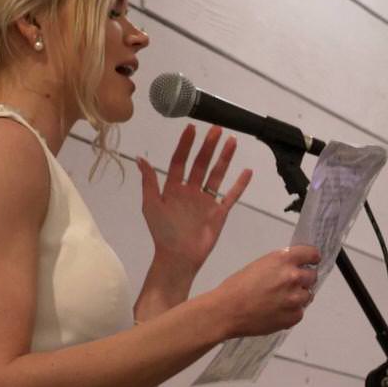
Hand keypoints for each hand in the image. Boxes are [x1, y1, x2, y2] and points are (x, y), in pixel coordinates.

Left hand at [135, 125, 252, 274]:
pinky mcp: (219, 212)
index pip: (180, 161)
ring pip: (217, 175)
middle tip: (216, 129)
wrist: (178, 257)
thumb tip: (140, 158)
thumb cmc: (162, 232)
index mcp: (173, 188)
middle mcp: (191, 191)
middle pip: (201, 164)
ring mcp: (206, 201)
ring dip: (224, 159)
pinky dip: (239, 185)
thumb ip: (149, 182)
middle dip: (208, 146)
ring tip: (232, 142)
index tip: (191, 128)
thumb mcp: (150, 205)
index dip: (185, 145)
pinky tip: (247, 171)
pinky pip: (231, 196)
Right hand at [209, 245, 320, 337]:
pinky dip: (291, 312)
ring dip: (298, 296)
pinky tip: (275, 311)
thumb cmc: (237, 288)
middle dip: (304, 279)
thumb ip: (281, 265)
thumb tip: (294, 267)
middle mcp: (293, 277)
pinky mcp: (294, 316)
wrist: (226, 311)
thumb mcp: (260, 265)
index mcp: (283, 259)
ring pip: (308, 295)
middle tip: (289, 285)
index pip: (312, 254)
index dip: (312, 258)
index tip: (311, 261)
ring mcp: (295, 298)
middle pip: (312, 276)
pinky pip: (300, 312)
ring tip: (279, 300)